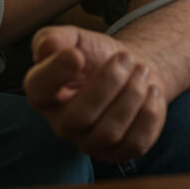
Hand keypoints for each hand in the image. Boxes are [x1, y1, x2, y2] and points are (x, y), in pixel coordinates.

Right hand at [24, 25, 167, 162]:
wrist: (131, 69)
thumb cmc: (96, 55)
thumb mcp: (76, 38)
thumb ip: (57, 37)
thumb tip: (47, 47)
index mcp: (43, 93)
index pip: (39, 89)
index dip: (56, 72)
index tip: (77, 55)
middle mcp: (62, 124)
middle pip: (79, 116)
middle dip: (109, 82)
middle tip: (126, 58)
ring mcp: (89, 143)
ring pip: (109, 132)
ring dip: (132, 95)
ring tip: (141, 71)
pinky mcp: (118, 152)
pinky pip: (135, 144)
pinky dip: (148, 114)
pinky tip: (151, 92)